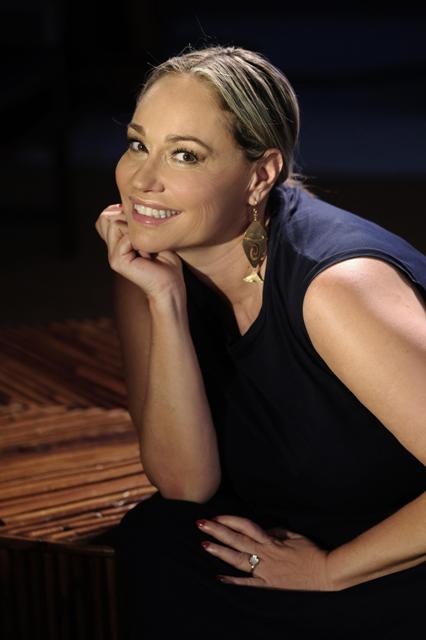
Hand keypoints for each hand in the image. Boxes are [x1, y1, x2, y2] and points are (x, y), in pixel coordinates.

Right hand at [94, 203, 185, 301]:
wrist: (171, 286)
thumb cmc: (167, 262)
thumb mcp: (152, 235)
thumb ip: (137, 223)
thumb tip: (124, 206)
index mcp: (118, 242)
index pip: (107, 215)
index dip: (123, 213)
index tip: (143, 226)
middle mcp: (112, 248)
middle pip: (108, 217)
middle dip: (130, 222)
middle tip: (146, 241)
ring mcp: (113, 255)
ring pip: (115, 224)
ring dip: (135, 232)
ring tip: (147, 249)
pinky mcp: (117, 261)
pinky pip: (125, 238)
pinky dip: (140, 243)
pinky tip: (147, 256)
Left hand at [196, 515, 336, 590]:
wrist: (326, 573)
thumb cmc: (312, 553)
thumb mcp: (295, 535)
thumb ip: (277, 531)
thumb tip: (265, 530)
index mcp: (271, 540)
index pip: (246, 526)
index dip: (230, 520)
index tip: (216, 516)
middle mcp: (265, 554)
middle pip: (236, 540)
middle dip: (218, 531)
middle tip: (201, 524)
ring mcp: (266, 571)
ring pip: (238, 559)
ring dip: (220, 552)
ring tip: (204, 545)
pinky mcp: (269, 586)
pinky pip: (249, 584)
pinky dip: (234, 582)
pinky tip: (219, 579)